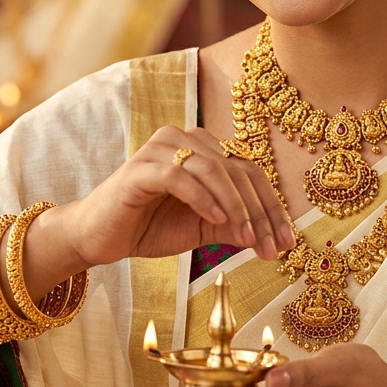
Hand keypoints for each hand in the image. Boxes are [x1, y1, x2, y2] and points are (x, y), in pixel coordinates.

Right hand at [61, 126, 293, 264]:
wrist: (99, 237)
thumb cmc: (148, 227)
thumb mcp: (202, 230)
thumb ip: (235, 226)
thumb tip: (276, 238)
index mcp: (200, 148)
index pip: (248, 171)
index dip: (272, 207)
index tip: (288, 242)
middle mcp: (182, 138)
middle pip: (237, 169)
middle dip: (260, 212)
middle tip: (273, 248)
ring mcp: (159, 150)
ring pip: (213, 169)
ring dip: (236, 207)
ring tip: (248, 239)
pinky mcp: (140, 169)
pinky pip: (180, 177)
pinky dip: (202, 199)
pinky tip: (216, 221)